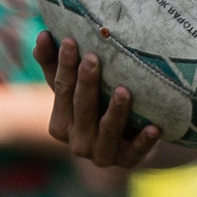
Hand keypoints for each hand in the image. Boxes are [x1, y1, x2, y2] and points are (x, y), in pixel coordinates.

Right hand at [36, 32, 161, 168]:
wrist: (125, 140)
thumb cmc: (94, 106)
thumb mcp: (74, 88)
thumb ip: (55, 66)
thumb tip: (43, 35)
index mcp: (60, 124)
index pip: (61, 90)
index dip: (65, 66)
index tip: (70, 41)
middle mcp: (77, 142)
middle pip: (82, 108)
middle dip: (87, 83)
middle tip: (93, 59)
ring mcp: (102, 154)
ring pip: (108, 130)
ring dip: (116, 111)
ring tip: (124, 91)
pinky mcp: (128, 161)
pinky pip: (136, 152)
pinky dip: (145, 141)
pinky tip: (154, 127)